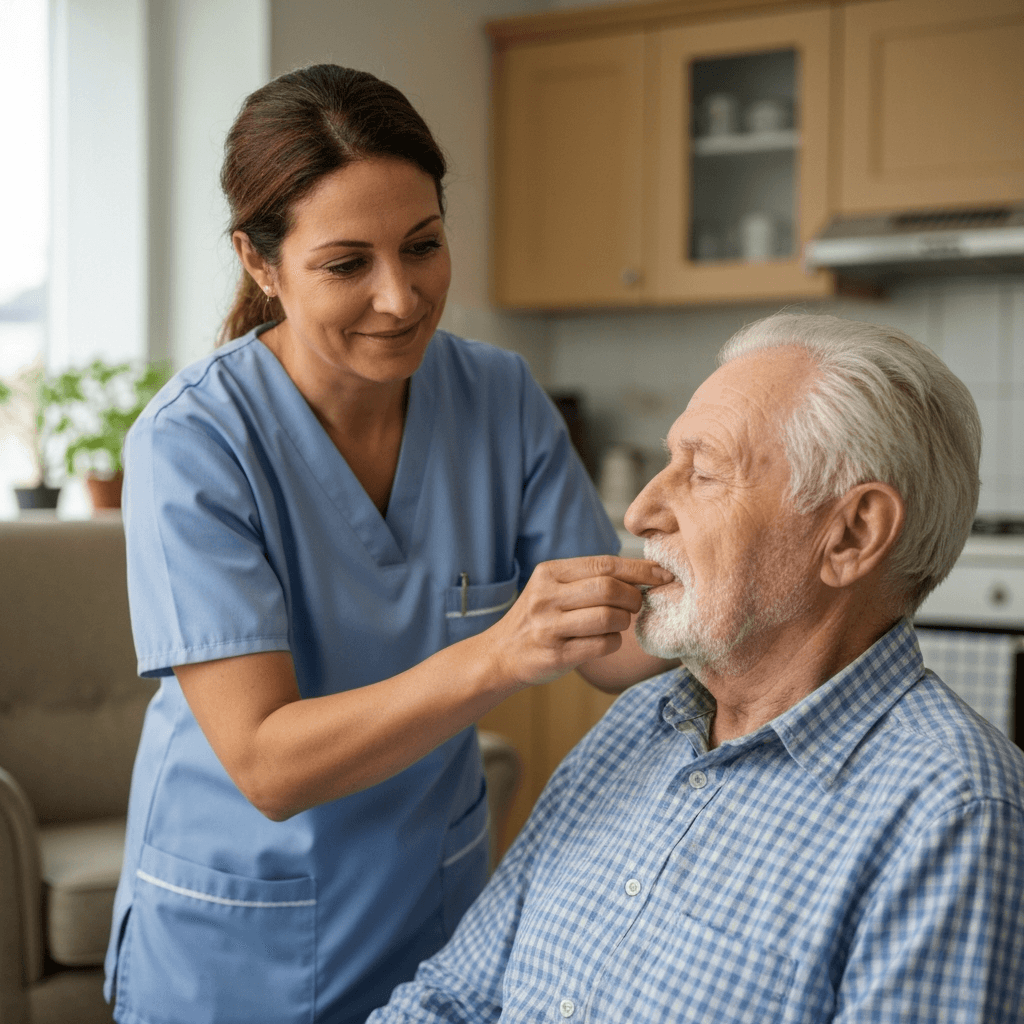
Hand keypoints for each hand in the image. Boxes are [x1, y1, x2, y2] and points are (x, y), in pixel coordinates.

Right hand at [479, 556, 672, 687]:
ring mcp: (549, 627)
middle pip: (608, 589)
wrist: (501, 654)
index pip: (604, 564)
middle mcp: (546, 597)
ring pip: (608, 617)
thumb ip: (589, 579)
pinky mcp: (555, 655)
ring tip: (619, 622)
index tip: (663, 573)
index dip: (639, 569)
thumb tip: (643, 574)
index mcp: (549, 573)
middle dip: (634, 597)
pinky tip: (606, 640)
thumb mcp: (553, 588)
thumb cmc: (539, 618)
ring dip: (624, 621)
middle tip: (637, 604)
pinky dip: (614, 641)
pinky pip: (602, 645)